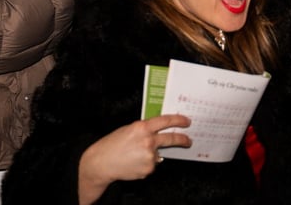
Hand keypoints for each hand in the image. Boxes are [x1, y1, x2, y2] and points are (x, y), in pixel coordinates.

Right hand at [77, 114, 191, 203]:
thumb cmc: (112, 145)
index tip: (186, 122)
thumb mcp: (128, 130)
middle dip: (182, 140)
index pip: (165, 121)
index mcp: (142, 127)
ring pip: (158, 154)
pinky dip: (145, 164)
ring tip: (134, 155)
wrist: (102, 162)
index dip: (178, 121)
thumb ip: (144, 130)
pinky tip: (133, 162)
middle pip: (171, 139)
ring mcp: (150, 156)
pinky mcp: (149, 168)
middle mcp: (148, 140)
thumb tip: (159, 133)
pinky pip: (152, 164)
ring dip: (151, 154)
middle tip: (188, 141)